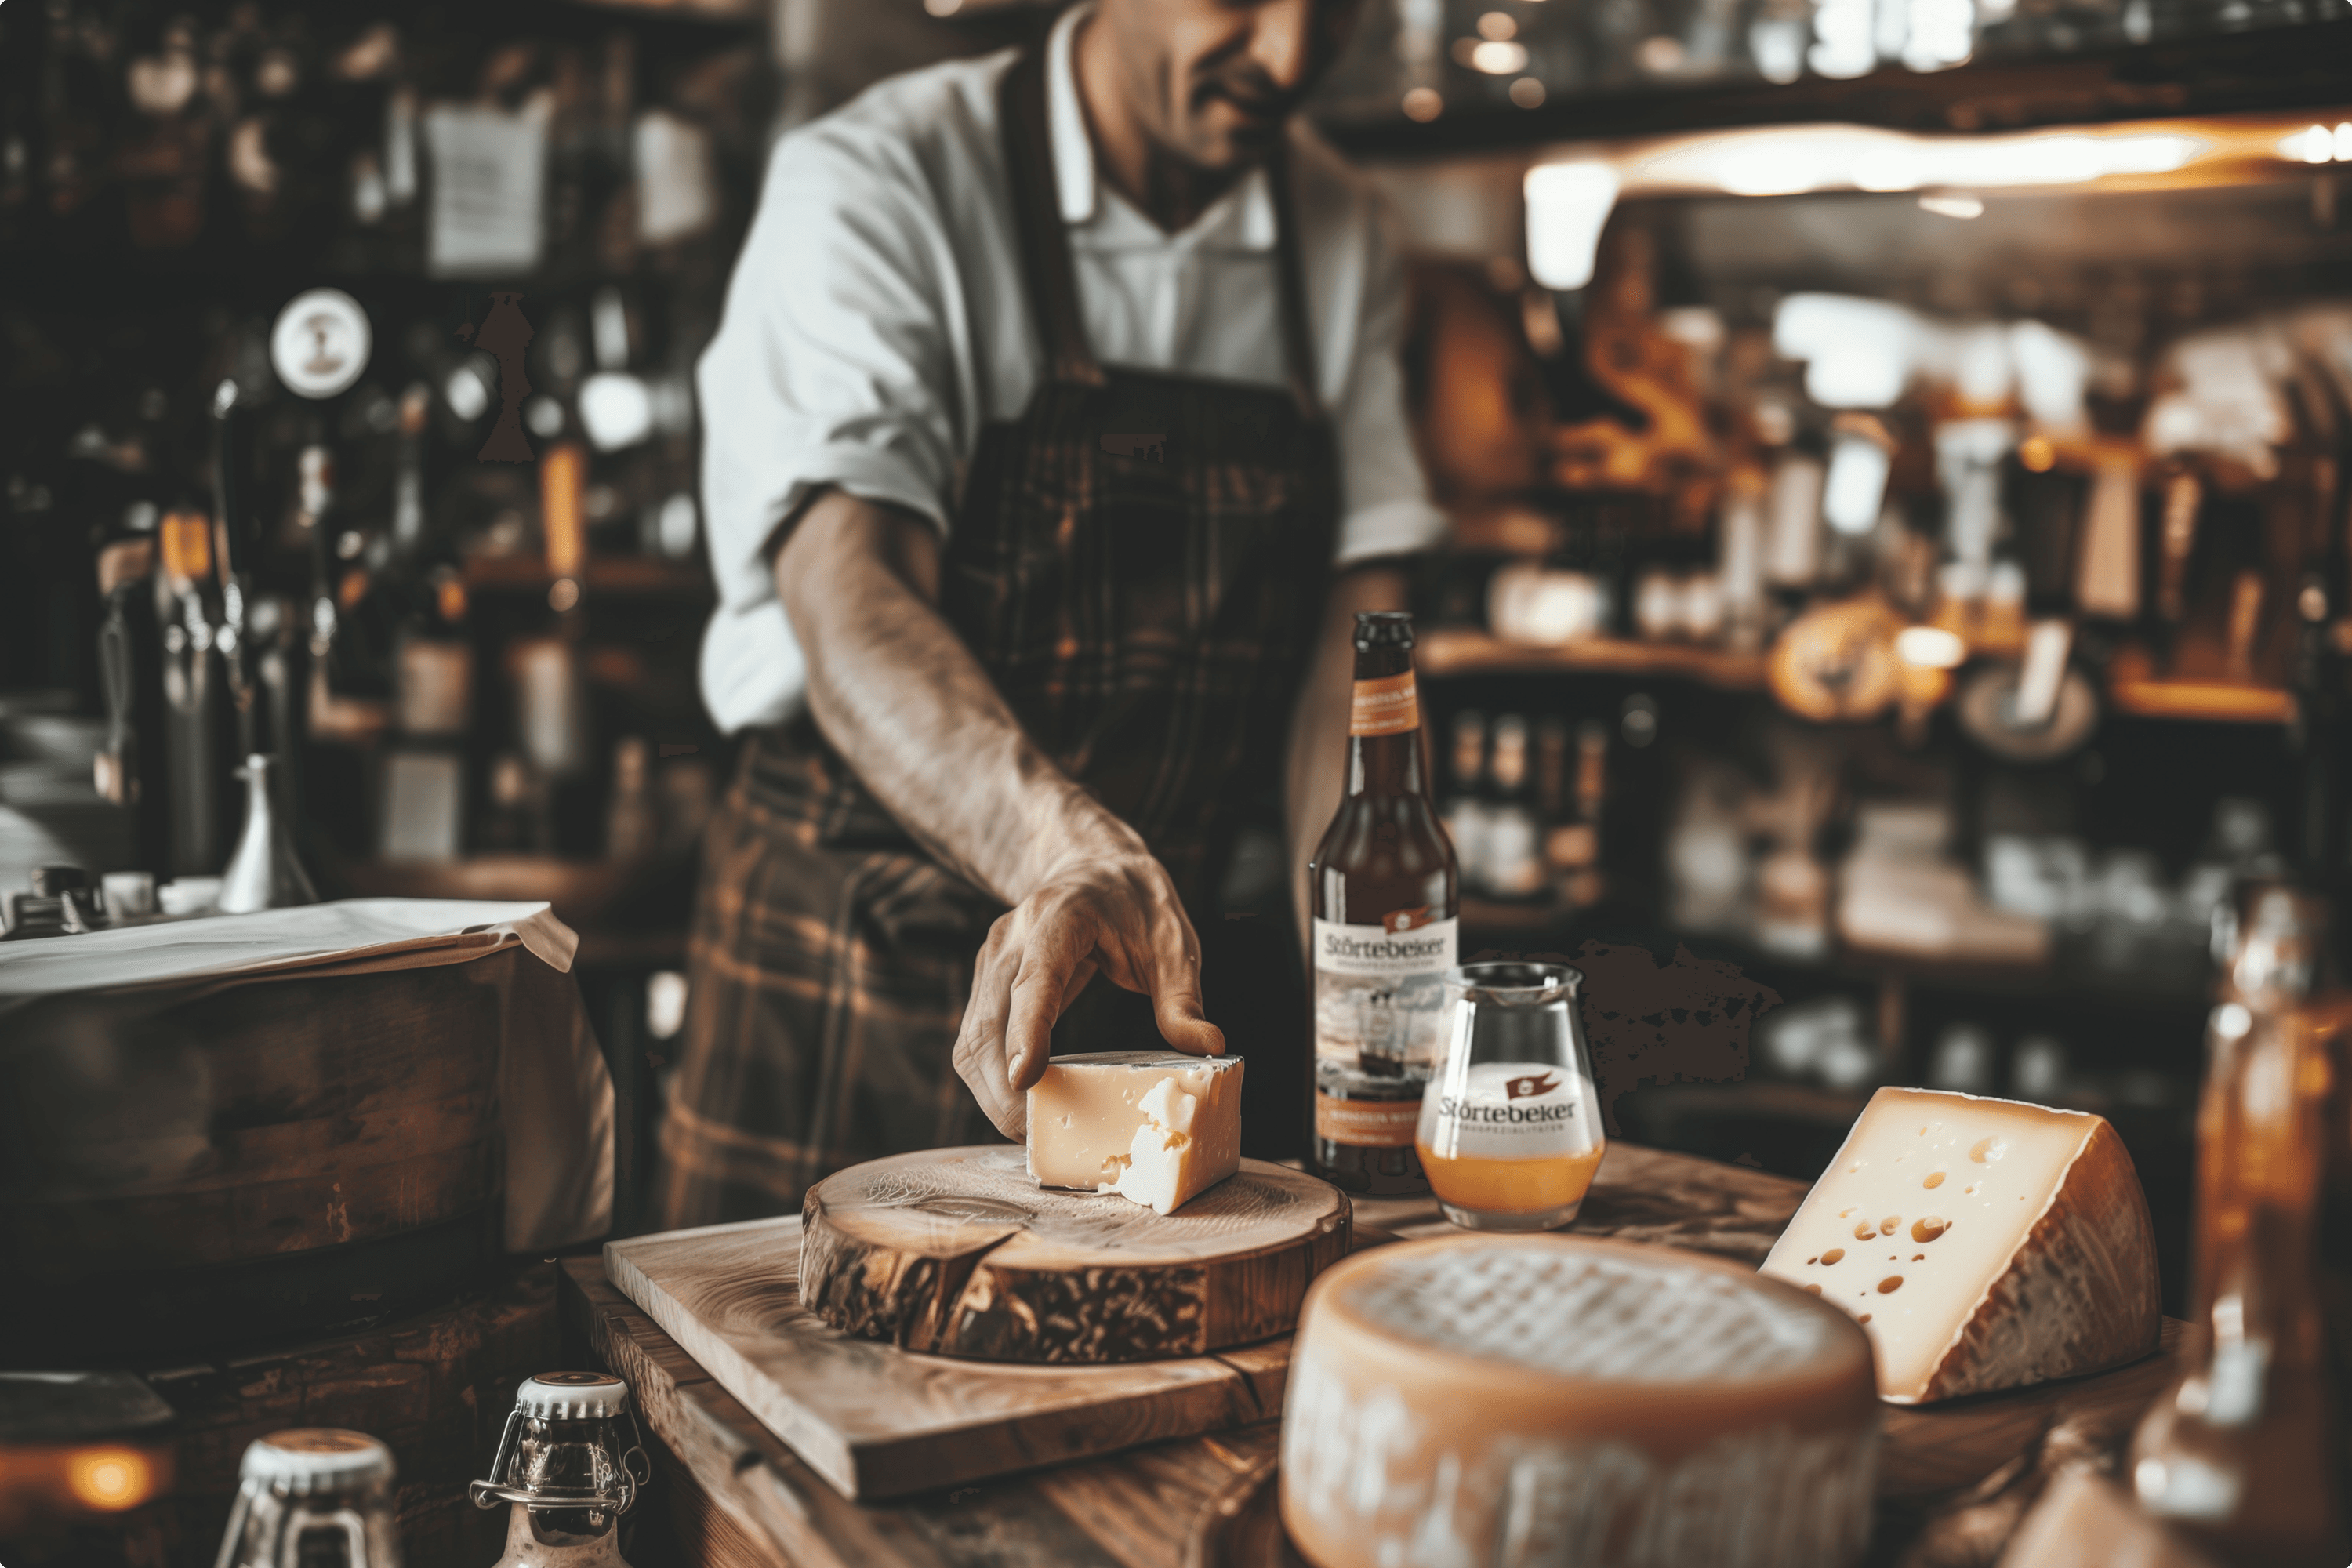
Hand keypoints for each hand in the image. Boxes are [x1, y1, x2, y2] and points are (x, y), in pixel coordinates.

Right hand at [952, 848, 1223, 1138]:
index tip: (1026, 1079)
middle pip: (989, 1020)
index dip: (1027, 1030)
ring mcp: (992, 961)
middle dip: (1003, 1086)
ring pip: (972, 1037)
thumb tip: (1209, 1047)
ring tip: (1028, 1134)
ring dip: (991, 1092)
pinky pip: (975, 1040)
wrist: (1092, 866)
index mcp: (1059, 919)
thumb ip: (1182, 996)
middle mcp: (1013, 939)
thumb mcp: (1172, 941)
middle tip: (1035, 1136)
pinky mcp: (987, 984)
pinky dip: (990, 1080)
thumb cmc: (1134, 902)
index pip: (1035, 978)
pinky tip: (1019, 1109)